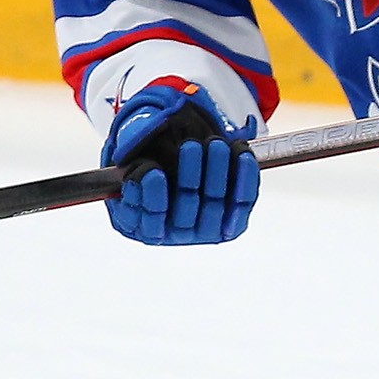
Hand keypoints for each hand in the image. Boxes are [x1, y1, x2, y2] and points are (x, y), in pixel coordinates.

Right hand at [101, 77, 259, 244]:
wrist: (180, 185)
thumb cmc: (152, 178)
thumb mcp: (134, 175)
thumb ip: (136, 171)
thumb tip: (146, 167)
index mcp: (146, 229)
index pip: (150, 214)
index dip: (151, 193)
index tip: (152, 170)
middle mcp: (176, 235)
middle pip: (186, 205)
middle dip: (188, 173)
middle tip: (191, 145)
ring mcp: (207, 232)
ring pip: (216, 201)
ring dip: (217, 170)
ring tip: (215, 144)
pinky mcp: (233, 223)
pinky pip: (242, 201)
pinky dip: (244, 175)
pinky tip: (242, 152)